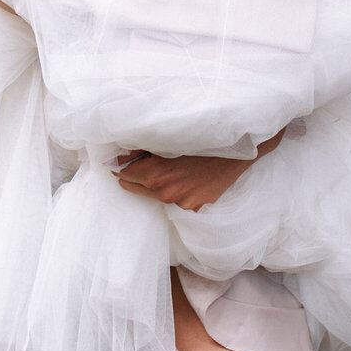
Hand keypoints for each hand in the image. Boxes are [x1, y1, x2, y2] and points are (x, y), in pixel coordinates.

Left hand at [115, 149, 250, 212]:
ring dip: (156, 184)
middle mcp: (165, 193)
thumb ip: (143, 151)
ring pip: (157, 194)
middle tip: (128, 166)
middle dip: (132, 176)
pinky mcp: (194, 208)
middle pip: (135, 187)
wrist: (235, 152)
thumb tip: (123, 155)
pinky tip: (185, 178)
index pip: (124, 173)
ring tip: (165, 170)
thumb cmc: (202, 142)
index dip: (119, 165)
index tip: (115, 161)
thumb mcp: (169, 142)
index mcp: (155, 175)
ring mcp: (181, 203)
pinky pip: (177, 199)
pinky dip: (176, 190)